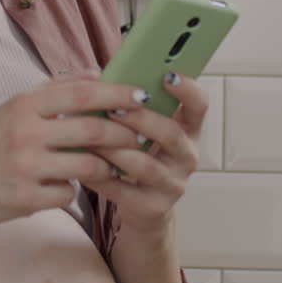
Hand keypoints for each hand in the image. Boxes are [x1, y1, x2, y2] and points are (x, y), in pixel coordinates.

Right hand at [0, 73, 150, 225]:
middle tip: (138, 137)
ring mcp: (25, 167)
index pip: (82, 93)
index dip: (117, 94)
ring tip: (108, 165)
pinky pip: (69, 193)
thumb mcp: (16, 106)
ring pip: (89, 165)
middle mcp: (25, 133)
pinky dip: (75, 190)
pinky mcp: (26, 198)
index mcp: (25, 105)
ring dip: (106, 166)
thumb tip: (97, 73)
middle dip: (124, 134)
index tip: (142, 96)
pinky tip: (67, 185)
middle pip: (93, 129)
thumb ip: (56, 89)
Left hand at [81, 72, 207, 234]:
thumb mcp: (146, 130)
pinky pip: (123, 190)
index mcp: (188, 130)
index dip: (188, 89)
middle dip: (140, 119)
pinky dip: (100, 176)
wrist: (143, 205)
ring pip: (145, 165)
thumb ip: (133, 105)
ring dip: (116, 149)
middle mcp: (187, 156)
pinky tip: (82, 163)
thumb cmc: (139, 155)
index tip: (167, 75)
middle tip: (113, 109)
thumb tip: (100, 77)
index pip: (199, 105)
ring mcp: (173, 184)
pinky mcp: (154, 207)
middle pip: (171, 134)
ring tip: (92, 138)